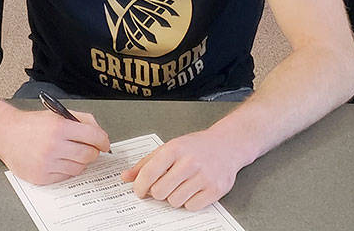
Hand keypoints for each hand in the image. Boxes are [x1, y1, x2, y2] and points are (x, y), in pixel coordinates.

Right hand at [0, 109, 110, 184]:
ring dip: (80, 162)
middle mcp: (53, 146)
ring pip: (79, 168)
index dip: (103, 140)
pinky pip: (65, 177)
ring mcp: (47, 163)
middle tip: (89, 149)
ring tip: (71, 154)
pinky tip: (58, 161)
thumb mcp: (57, 114)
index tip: (104, 144)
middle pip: (88, 155)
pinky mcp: (41, 177)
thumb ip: (81, 119)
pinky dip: (66, 170)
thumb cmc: (32, 124)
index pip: (93, 136)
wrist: (6, 134)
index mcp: (59, 127)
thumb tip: (100, 134)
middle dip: (93, 152)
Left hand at [122, 129, 245, 210]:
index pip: (149, 173)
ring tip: (181, 185)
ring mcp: (204, 176)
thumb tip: (126, 177)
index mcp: (175, 149)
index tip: (139, 191)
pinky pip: (191, 207)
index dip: (140, 186)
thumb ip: (146, 163)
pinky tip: (192, 190)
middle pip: (160, 192)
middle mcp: (190, 162)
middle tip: (163, 186)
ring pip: (175, 201)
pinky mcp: (215, 189)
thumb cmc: (196, 146)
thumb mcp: (169, 148)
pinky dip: (189, 202)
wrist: (227, 145)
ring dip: (174, 197)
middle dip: (158, 192)